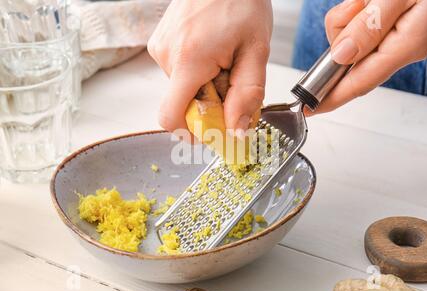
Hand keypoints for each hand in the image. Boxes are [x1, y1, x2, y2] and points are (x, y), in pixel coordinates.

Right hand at [148, 0, 272, 135]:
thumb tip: (236, 131)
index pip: (171, 117)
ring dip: (206, 85)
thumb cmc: (241, 2)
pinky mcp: (161, 43)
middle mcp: (167, 56)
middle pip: (183, 104)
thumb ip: (247, 95)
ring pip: (183, 88)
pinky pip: (178, 72)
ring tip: (224, 57)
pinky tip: (212, 51)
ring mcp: (160, 48)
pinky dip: (197, 72)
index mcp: (189, 60)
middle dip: (211, 102)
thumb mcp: (256, 51)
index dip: (191, 133)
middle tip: (232, 77)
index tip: (214, 132)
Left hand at [312, 0, 426, 114]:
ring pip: (355, 36)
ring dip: (354, 13)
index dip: (331, 97)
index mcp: (406, 45)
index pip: (359, 82)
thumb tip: (341, 55)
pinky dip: (363, 7)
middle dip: (343, 31)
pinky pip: (367, 22)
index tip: (308, 108)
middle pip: (352, 56)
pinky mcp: (401, 22)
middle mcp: (405, 45)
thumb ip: (370, 26)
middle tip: (359, 4)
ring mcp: (404, 34)